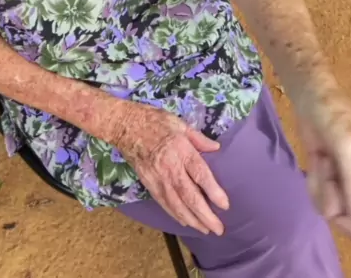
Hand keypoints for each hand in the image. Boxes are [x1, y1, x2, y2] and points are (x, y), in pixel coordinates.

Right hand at [112, 102, 228, 234]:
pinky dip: (175, 214)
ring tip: (205, 229)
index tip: (225, 205)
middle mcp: (170, 167)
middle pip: (190, 196)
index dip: (213, 192)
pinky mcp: (148, 184)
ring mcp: (158, 178)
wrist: (126, 126)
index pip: (200, 175)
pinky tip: (185, 222)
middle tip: (219, 229)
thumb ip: (198, 138)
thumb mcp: (179, 123)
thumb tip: (216, 148)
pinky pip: (164, 203)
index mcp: (181, 150)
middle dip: (205, 215)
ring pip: (177, 204)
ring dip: (192, 220)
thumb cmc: (155, 121)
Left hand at [299, 91, 350, 235]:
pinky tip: (317, 163)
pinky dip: (315, 185)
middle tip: (331, 179)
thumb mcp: (349, 148)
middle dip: (339, 202)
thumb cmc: (336, 117)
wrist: (310, 100)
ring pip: (336, 213)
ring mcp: (349, 188)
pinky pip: (321, 202)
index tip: (345, 211)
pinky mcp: (330, 186)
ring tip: (325, 161)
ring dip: (324, 188)